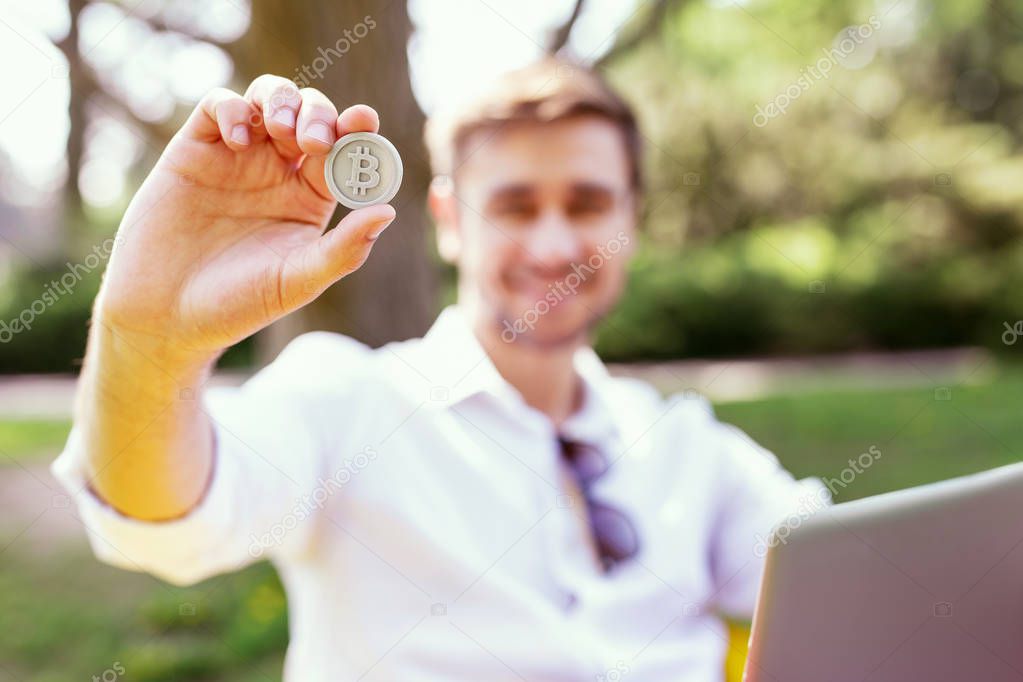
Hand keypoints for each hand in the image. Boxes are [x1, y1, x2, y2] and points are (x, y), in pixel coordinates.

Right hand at [95, 74, 395, 359]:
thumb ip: (344, 249)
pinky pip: (218, 105)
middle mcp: (278, 171)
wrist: (166, 315)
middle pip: (310, 115)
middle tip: (315, 141)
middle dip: (319, 114)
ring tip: (281, 129)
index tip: (364, 121)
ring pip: (268, 98)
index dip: (357, 130)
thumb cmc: (238, 304)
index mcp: (310, 197)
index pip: (343, 151)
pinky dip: (232, 108)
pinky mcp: (194, 150)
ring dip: (281, 101)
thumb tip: (388, 211)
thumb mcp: (299, 280)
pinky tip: (240, 139)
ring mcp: (236, 156)